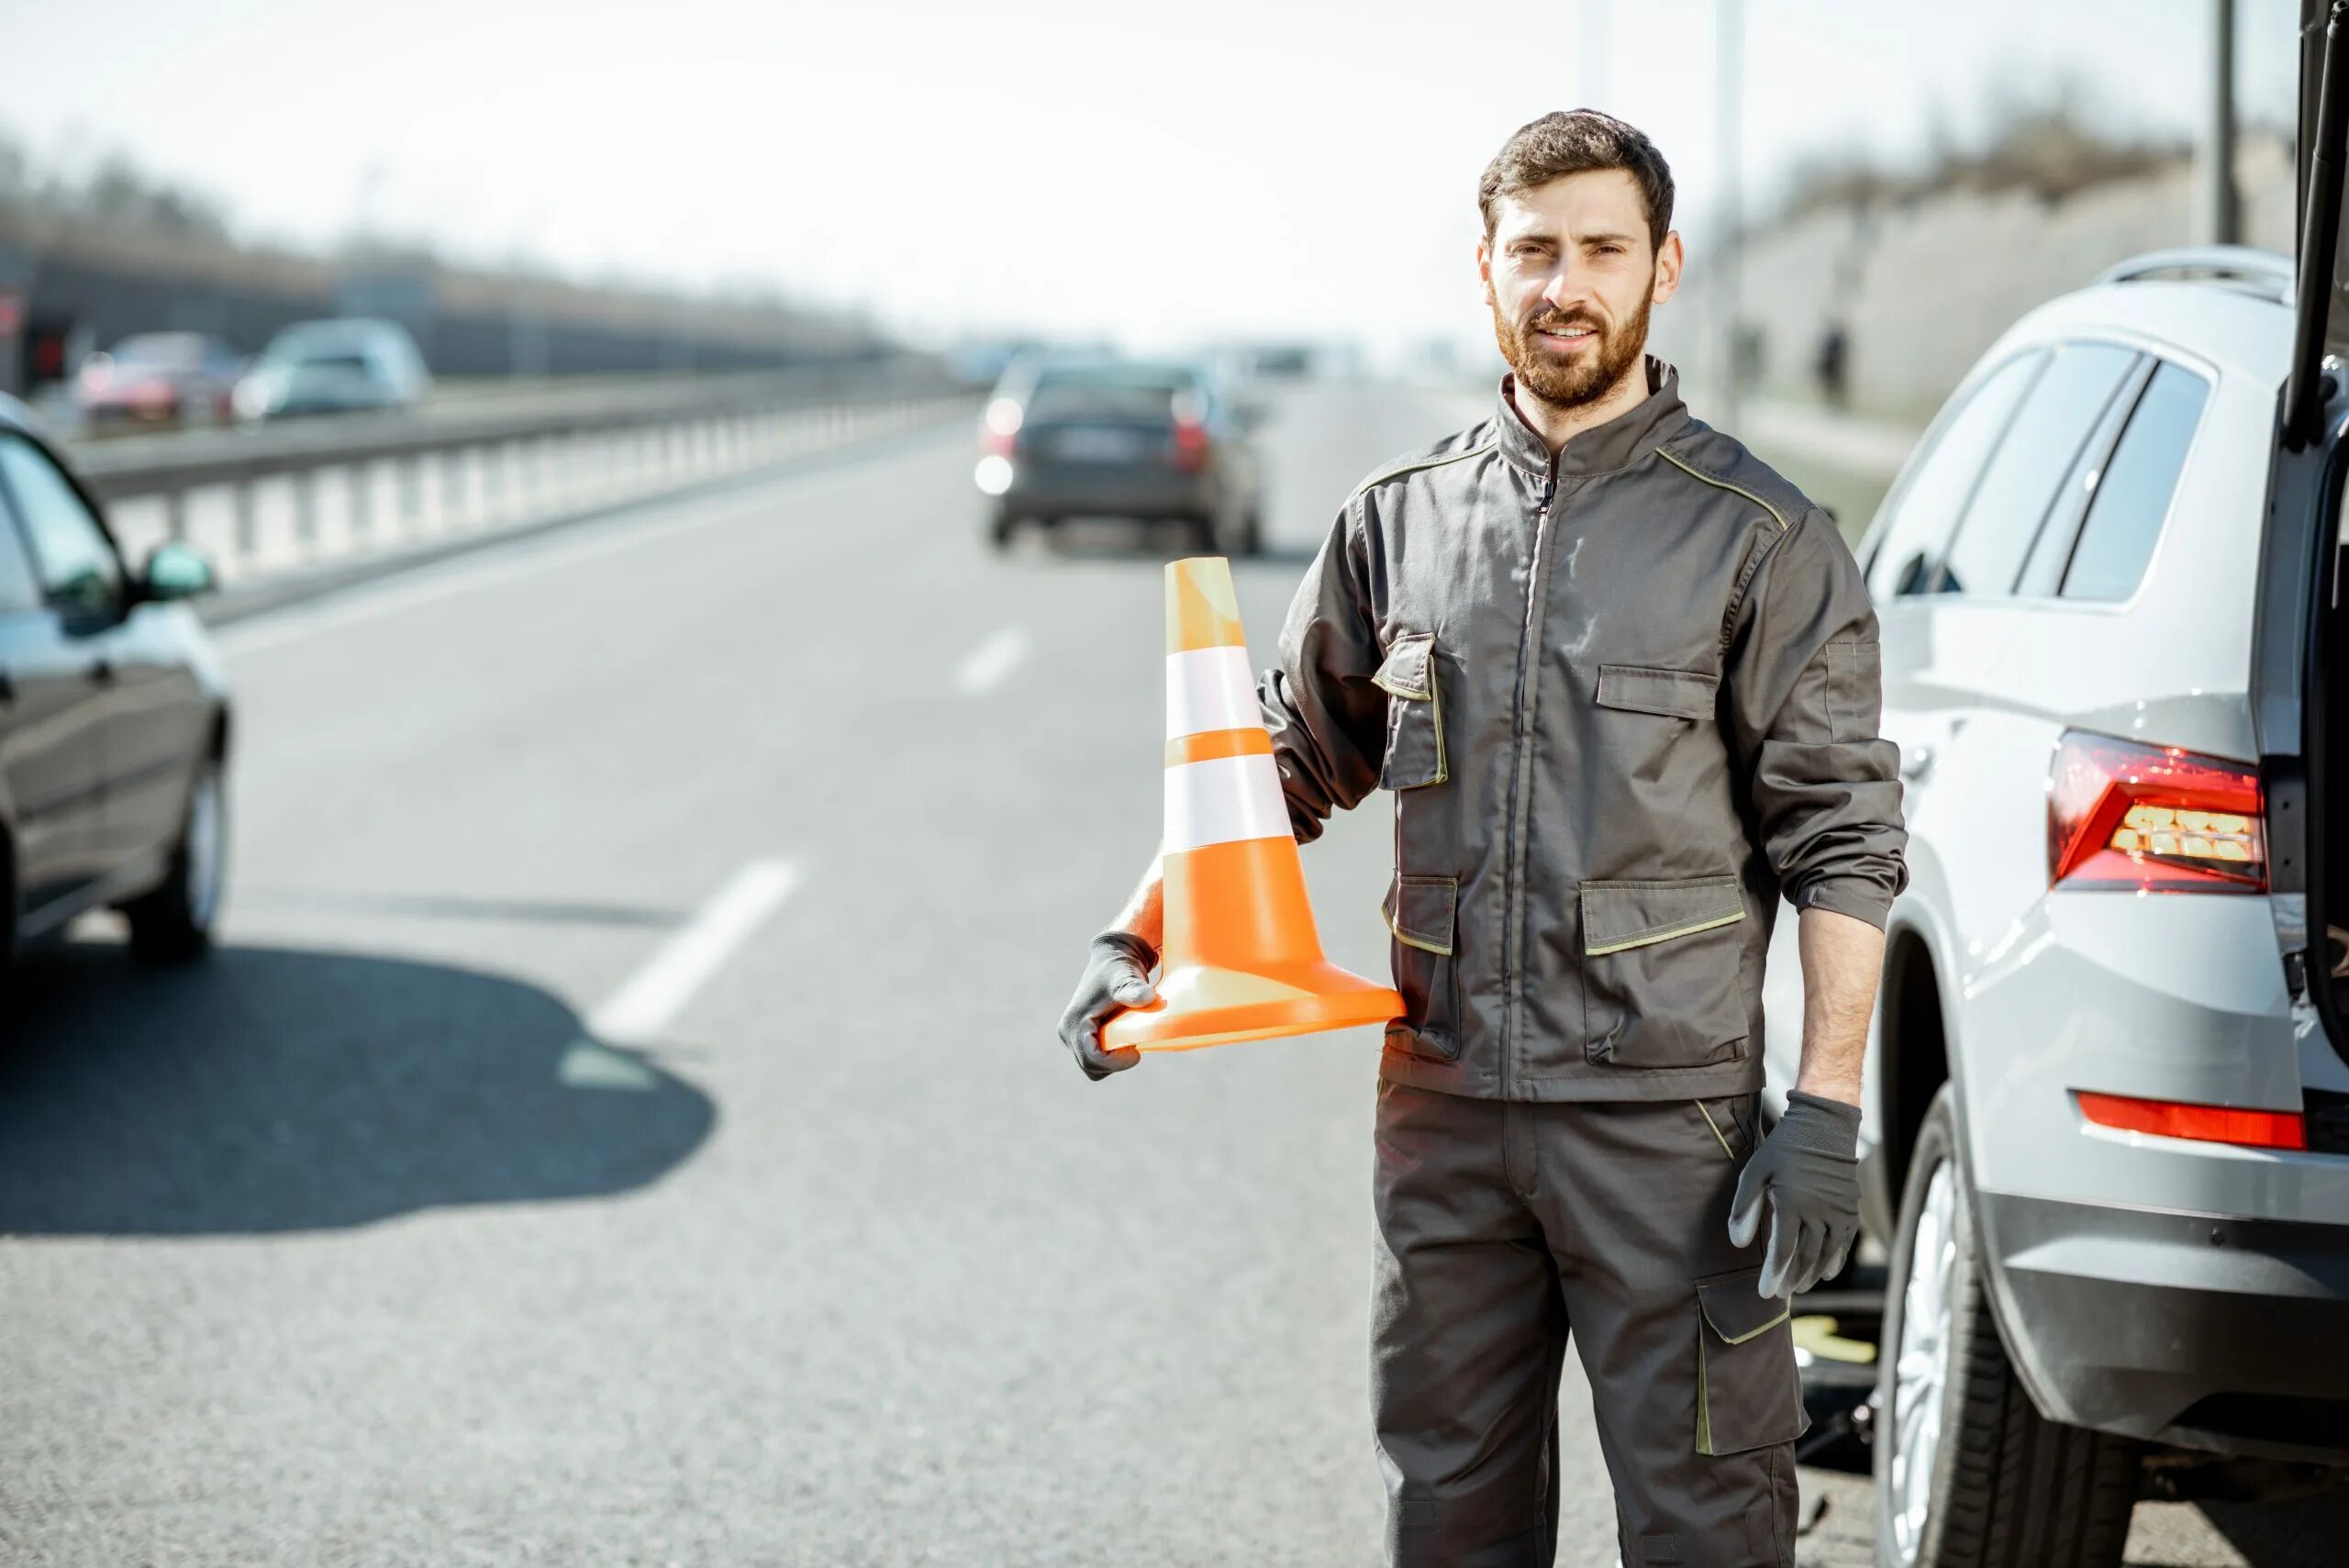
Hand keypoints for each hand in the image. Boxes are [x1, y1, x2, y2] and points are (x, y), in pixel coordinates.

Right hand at [1056, 932, 1155, 1080]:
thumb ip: (1133, 989)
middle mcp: (1067, 1032)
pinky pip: (1094, 1058)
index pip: (1092, 1060)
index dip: (1116, 1063)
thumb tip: (1147, 998)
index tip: (1136, 1052)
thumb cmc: (1119, 967)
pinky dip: (1109, 1055)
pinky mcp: (1079, 1035)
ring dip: (1112, 1060)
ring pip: (1092, 1066)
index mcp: (1074, 1024)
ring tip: (1127, 1039)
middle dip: (1114, 1062)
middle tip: (1134, 1045)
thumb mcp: (1126, 977)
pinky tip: (1122, 1038)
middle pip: (1091, 1067)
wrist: (1113, 957)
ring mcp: (1071, 1035)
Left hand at [1727, 1090, 1861, 1297]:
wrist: (1824, 1127)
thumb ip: (1745, 1208)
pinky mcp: (1851, 1210)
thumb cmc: (1784, 1149)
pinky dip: (1835, 1262)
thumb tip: (1738, 1244)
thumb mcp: (1755, 1172)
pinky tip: (1826, 1274)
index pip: (1783, 1251)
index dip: (1773, 1274)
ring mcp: (1839, 1212)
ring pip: (1826, 1255)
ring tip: (1799, 1287)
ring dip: (1812, 1275)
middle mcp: (1819, 1211)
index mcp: (1793, 1203)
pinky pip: (1844, 1244)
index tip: (1765, 1292)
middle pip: (1805, 1257)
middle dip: (1791, 1279)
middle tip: (1779, 1293)